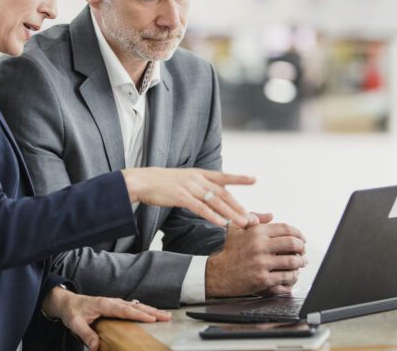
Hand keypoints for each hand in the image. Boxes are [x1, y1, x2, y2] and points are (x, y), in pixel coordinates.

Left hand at [41, 286, 170, 350]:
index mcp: (104, 304)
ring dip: (151, 310)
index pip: (124, 310)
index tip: (151, 319)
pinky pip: (133, 308)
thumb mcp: (75, 324)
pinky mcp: (116, 306)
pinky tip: (152, 315)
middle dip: (152, 311)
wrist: (68, 302)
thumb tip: (96, 346)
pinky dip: (144, 311)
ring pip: (137, 306)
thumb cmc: (73, 311)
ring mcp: (115, 303)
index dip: (138, 315)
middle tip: (166, 316)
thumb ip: (86, 334)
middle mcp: (113, 302)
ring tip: (165, 315)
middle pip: (136, 306)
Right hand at [121, 167, 256, 227]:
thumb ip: (196, 185)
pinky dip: (213, 216)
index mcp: (198, 174)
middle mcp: (197, 179)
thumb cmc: (161, 184)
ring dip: (231, 214)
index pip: (223, 176)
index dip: (239, 178)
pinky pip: (201, 208)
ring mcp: (190, 187)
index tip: (254, 179)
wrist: (142, 181)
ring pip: (216, 202)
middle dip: (239, 206)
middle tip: (252, 217)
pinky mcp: (181, 196)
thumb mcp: (182, 180)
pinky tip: (222, 224)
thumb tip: (208, 193)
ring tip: (243, 223)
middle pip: (223, 193)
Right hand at [205, 213, 306, 297]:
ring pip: (292, 261)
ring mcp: (262, 263)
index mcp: (256, 232)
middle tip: (303, 250)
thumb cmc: (229, 250)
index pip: (285, 228)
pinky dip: (293, 275)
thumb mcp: (237, 228)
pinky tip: (293, 274)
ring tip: (302, 262)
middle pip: (292, 243)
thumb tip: (271, 215)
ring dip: (301, 262)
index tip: (302, 238)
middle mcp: (260, 246)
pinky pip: (285, 276)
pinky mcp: (263, 279)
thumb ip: (253, 217)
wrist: (218, 273)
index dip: (298, 233)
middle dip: (302, 247)